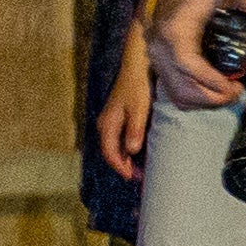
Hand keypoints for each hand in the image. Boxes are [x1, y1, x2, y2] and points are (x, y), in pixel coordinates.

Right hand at [97, 43, 153, 182]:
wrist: (136, 68)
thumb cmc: (138, 88)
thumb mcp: (140, 109)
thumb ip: (135, 130)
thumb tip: (131, 151)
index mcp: (107, 124)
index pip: (110, 152)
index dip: (120, 167)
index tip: (132, 177)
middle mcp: (105, 124)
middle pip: (111, 151)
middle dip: (124, 165)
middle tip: (139, 177)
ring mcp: (110, 120)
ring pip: (115, 145)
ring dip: (126, 158)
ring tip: (140, 169)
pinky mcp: (117, 117)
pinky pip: (119, 138)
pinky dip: (127, 148)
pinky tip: (138, 152)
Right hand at [147, 0, 245, 109]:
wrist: (172, 0)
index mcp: (175, 32)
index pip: (186, 63)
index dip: (210, 79)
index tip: (234, 85)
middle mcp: (161, 52)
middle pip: (183, 88)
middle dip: (214, 97)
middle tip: (238, 91)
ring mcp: (158, 64)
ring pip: (179, 97)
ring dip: (207, 103)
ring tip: (229, 93)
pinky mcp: (161, 72)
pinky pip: (176, 96)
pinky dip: (197, 102)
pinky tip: (215, 92)